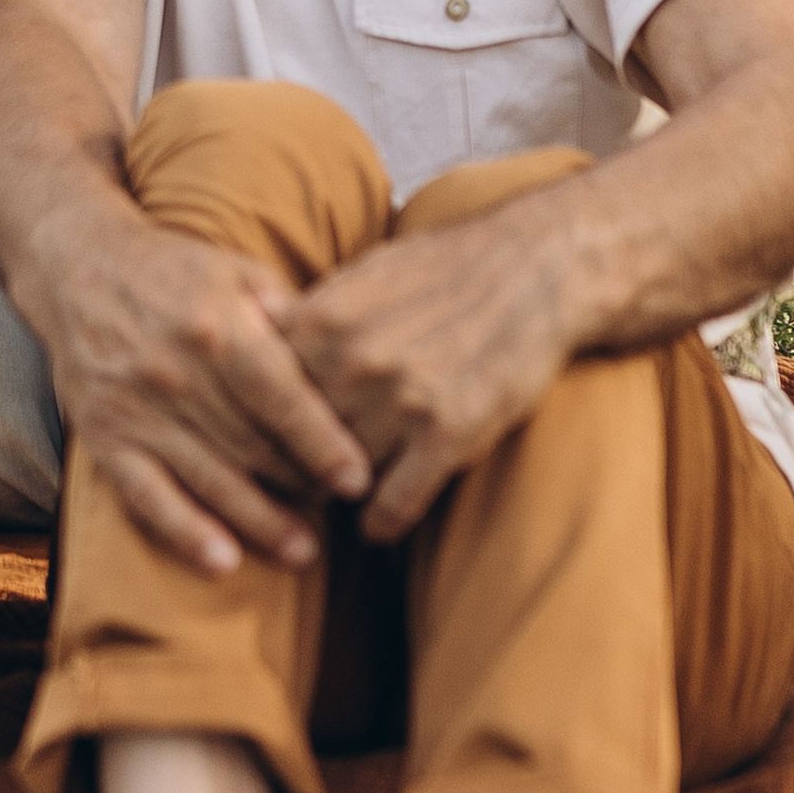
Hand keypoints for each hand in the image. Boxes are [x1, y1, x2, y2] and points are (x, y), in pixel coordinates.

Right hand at [51, 211, 373, 578]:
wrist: (76, 266)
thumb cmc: (173, 271)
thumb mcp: (237, 271)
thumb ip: (289, 312)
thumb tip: (343, 354)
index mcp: (219, 326)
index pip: (283, 398)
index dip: (324, 444)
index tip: (359, 481)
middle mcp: (178, 372)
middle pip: (253, 447)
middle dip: (301, 486)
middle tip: (339, 514)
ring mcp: (138, 410)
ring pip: (210, 480)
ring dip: (261, 522)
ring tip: (303, 553)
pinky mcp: (105, 437)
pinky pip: (148, 496)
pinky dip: (185, 532)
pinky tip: (224, 561)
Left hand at [274, 199, 591, 543]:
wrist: (538, 269)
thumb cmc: (446, 268)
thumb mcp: (366, 271)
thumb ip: (311, 312)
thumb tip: (256, 337)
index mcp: (324, 317)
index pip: (261, 393)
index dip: (255, 423)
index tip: (254, 445)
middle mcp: (355, 360)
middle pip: (295, 440)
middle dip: (290, 466)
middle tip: (287, 488)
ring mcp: (403, 400)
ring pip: (341, 474)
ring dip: (338, 494)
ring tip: (335, 502)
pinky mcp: (451, 434)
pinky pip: (395, 503)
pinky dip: (382, 522)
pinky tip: (379, 524)